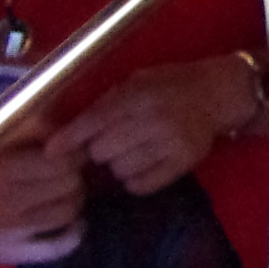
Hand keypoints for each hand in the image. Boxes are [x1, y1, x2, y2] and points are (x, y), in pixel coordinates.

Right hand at [0, 133, 87, 265]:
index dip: (73, 156)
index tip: (70, 154)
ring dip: (74, 201)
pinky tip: (74, 225)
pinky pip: (57, 248)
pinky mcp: (11, 254)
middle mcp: (7, 202)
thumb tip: (65, 131)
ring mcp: (10, 232)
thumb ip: (28, 130)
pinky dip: (75, 235)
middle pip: (69, 186)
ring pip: (68, 213)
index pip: (62, 162)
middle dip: (74, 176)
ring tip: (65, 195)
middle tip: (67, 175)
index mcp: (0, 170)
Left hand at [47, 56, 256, 196]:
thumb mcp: (137, 82)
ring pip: (120, 170)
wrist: (218, 93)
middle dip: (98, 150)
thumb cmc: (170, 85)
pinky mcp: (184, 163)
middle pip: (102, 151)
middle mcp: (154, 119)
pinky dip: (135, 179)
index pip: (94, 121)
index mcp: (139, 95)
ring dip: (117, 164)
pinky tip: (142, 164)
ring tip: (131, 151)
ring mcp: (171, 143)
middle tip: (110, 142)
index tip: (50, 153)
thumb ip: (106, 105)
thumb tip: (70, 135)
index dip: (69, 139)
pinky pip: (141, 185)